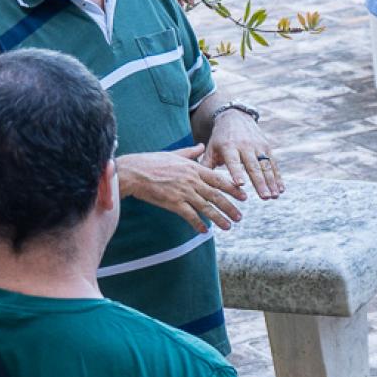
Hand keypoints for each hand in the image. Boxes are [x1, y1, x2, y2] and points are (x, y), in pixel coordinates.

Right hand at [119, 146, 245, 231]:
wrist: (133, 172)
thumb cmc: (151, 162)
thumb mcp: (174, 153)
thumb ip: (190, 152)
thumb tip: (201, 145)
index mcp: (193, 168)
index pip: (219, 179)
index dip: (233, 189)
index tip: (243, 197)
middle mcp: (192, 180)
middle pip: (216, 195)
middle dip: (230, 207)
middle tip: (240, 216)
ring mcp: (183, 192)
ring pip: (206, 207)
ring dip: (219, 218)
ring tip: (229, 226)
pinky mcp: (173, 203)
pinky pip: (190, 215)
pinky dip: (199, 223)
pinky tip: (205, 230)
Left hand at [203, 109, 283, 200]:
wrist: (235, 117)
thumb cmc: (220, 139)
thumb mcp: (211, 148)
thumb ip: (206, 165)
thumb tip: (198, 183)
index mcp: (228, 146)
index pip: (233, 161)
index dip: (237, 172)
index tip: (240, 184)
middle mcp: (245, 146)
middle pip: (253, 166)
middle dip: (260, 182)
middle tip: (265, 197)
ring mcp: (258, 146)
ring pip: (266, 166)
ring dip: (271, 182)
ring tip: (274, 196)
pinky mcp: (267, 147)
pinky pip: (273, 164)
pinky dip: (278, 177)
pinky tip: (281, 189)